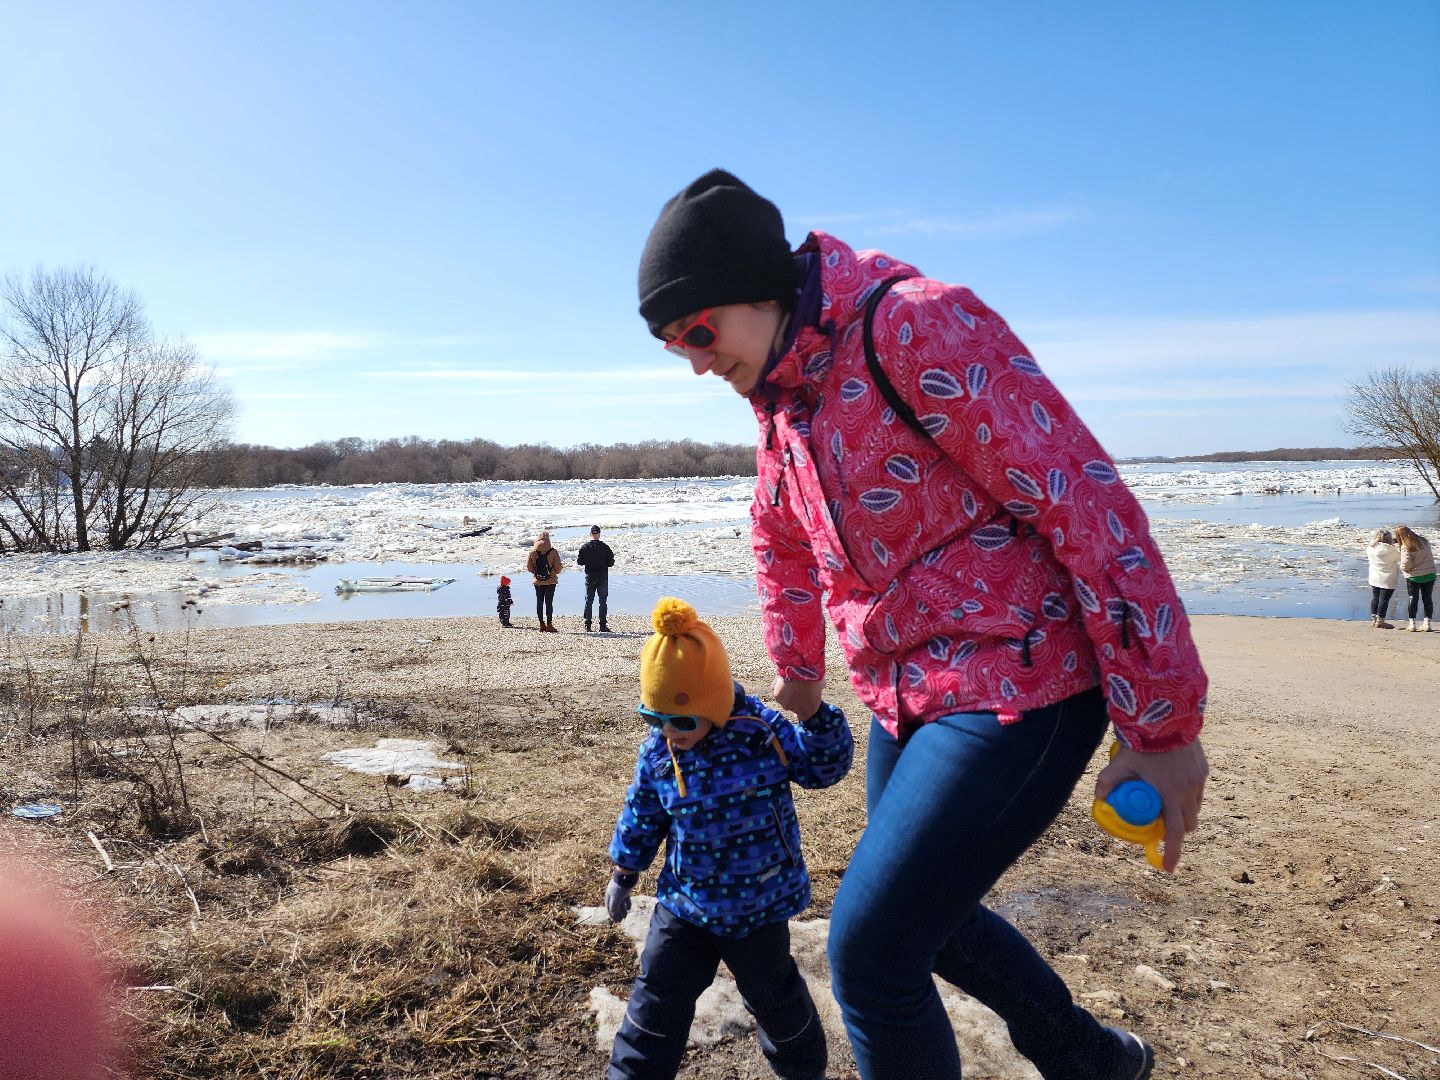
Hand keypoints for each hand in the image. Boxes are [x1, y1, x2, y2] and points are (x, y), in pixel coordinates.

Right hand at [604, 874, 633, 922]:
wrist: (627, 876)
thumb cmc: (619, 888)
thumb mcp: (615, 899)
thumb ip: (614, 907)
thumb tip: (613, 914)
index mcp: (608, 895)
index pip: (609, 907)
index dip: (612, 915)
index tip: (614, 921)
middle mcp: (613, 893)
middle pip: (615, 906)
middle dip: (617, 914)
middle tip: (620, 921)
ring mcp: (620, 891)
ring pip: (621, 903)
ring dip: (622, 910)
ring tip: (625, 916)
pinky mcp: (626, 889)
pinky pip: (626, 899)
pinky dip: (627, 904)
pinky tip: (629, 909)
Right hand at [772, 676, 822, 720]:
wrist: (801, 669)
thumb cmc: (814, 678)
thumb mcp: (820, 688)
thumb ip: (816, 693)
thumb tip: (815, 690)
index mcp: (809, 711)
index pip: (804, 717)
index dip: (803, 710)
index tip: (803, 704)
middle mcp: (796, 710)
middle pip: (794, 708)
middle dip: (795, 701)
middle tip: (797, 690)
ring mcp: (786, 704)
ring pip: (785, 701)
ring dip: (788, 696)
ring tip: (790, 685)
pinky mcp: (778, 697)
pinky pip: (779, 694)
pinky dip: (781, 689)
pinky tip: (784, 682)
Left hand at [1095, 739, 1207, 873]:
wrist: (1169, 716)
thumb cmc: (1144, 741)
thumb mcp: (1121, 762)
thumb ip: (1108, 781)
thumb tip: (1098, 798)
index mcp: (1170, 795)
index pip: (1173, 833)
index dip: (1171, 853)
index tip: (1168, 869)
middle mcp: (1189, 791)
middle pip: (1188, 825)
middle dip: (1177, 832)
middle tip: (1161, 828)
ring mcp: (1198, 781)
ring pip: (1195, 809)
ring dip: (1184, 814)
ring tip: (1167, 807)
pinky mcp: (1204, 770)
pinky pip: (1198, 792)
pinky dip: (1189, 797)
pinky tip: (1175, 787)